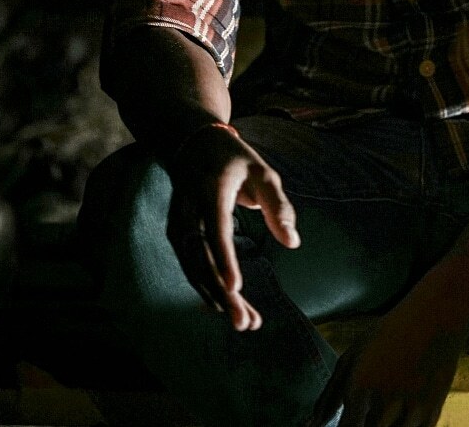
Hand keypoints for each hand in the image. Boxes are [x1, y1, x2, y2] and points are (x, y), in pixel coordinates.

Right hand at [166, 123, 299, 330]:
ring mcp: (178, 222)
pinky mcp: (176, 234)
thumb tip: (293, 242)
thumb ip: (278, 205)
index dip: (225, 259)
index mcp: (211, 189)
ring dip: (215, 298)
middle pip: (201, 258)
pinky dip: (206, 288)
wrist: (193, 144)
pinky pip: (190, 266)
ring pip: (193, 268)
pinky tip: (224, 306)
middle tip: (245, 323)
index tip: (236, 287)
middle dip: (222, 293)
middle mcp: (189, 209)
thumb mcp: (263, 172)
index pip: (216, 229)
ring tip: (244, 322)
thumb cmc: (236, 160)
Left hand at [307, 280, 468, 426]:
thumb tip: (312, 424)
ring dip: (383, 426)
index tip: (348, 421)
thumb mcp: (354, 355)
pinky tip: (398, 414)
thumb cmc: (388, 335)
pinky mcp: (432, 414)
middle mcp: (384, 400)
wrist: (434, 317)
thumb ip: (330, 393)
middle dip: (363, 425)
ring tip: (381, 410)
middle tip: (365, 410)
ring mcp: (411, 410)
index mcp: (360, 385)